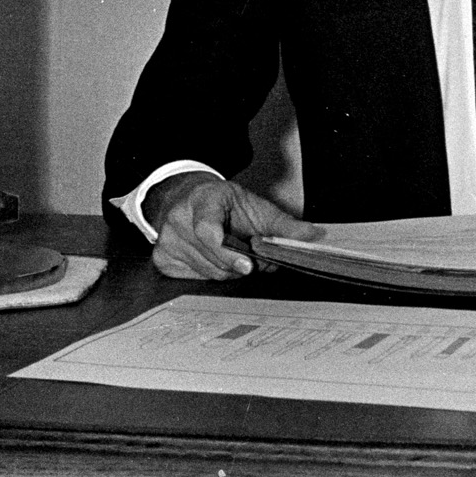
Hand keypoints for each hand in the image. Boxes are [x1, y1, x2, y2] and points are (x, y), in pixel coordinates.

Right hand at [146, 172, 322, 279]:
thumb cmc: (224, 203)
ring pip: (209, 273)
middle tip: (254, 256)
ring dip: (229, 270)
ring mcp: (166, 241)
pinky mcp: (162, 259)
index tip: (248, 265)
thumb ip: (283, 224)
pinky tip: (214, 257)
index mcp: (203, 199)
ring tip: (235, 253)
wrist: (189, 197)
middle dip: (241, 263)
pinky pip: (196, 279)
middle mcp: (178, 219)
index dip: (228, 252)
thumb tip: (313, 236)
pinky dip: (212, 272)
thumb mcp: (255, 206)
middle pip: (214, 259)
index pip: (208, 229)